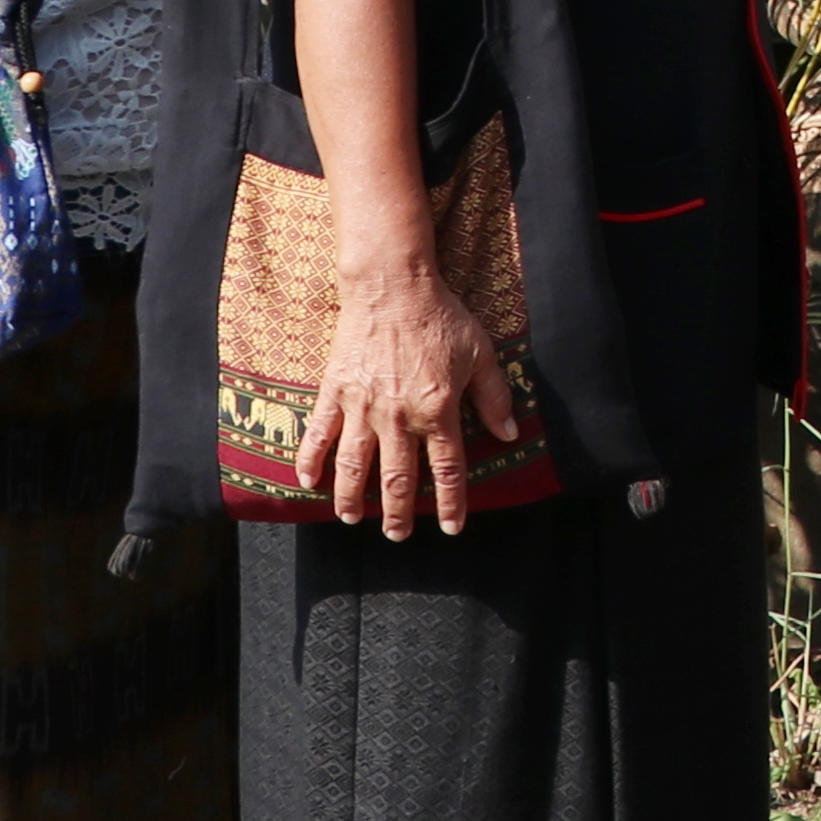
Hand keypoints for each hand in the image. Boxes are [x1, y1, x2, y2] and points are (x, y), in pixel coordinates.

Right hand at [303, 258, 521, 539]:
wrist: (392, 285)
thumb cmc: (441, 318)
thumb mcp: (480, 353)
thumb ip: (494, 397)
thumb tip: (511, 434)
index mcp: (437, 410)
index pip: (446, 469)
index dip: (450, 503)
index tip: (450, 528)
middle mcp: (397, 416)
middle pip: (396, 479)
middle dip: (396, 514)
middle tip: (396, 535)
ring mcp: (361, 406)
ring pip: (354, 466)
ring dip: (352, 498)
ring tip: (353, 519)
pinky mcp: (335, 391)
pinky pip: (319, 433)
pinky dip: (311, 461)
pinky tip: (309, 483)